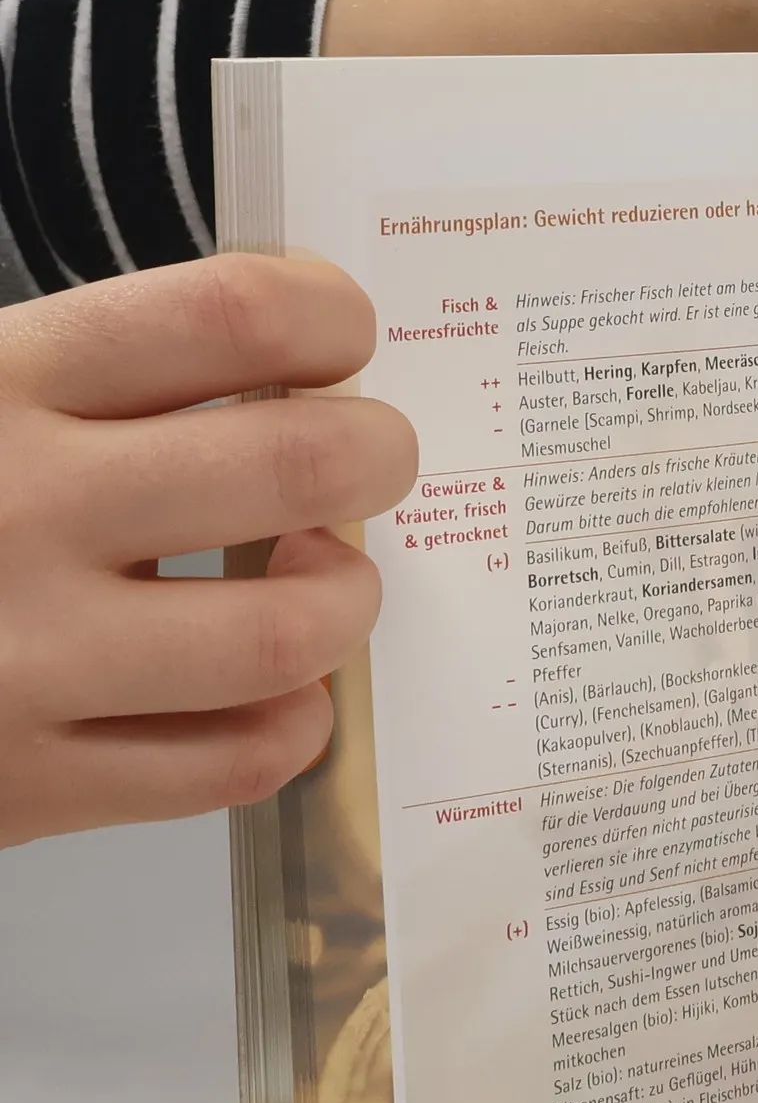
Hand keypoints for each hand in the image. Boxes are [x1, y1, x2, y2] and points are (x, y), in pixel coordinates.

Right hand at [0, 256, 416, 847]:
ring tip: (325, 579)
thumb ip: (75, 371)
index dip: (330, 318)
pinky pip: (234, 761)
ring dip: (346, 601)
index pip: (228, 316)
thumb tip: (270, 357)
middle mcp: (17, 511)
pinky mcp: (29, 786)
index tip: (343, 339)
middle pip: (296, 465)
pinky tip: (276, 689)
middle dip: (377, 455)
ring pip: (285, 632)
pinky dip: (293, 722)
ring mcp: (26, 661)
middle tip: (374, 459)